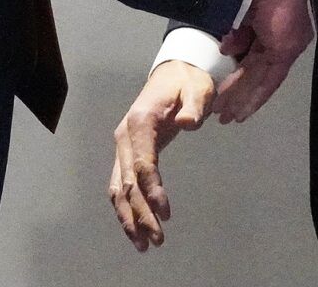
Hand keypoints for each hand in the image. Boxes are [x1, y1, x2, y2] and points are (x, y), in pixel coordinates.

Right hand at [109, 60, 212, 251]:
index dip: (152, 190)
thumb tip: (188, 123)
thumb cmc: (188, 81)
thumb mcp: (198, 88)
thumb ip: (194, 106)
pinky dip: (126, 208)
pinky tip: (136, 228)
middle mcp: (124, 136)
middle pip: (127, 183)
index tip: (166, 213)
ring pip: (119, 189)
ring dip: (129, 218)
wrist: (174, 71)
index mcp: (140, 122)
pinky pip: (121, 185)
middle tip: (158, 240)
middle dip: (140, 214)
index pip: (142, 164)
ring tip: (144, 245)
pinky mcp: (127, 152)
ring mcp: (122, 145)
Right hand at [214, 0, 312, 122]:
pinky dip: (254, 96)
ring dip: (242, 98)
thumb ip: (238, 34)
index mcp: (278, 24)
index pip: (259, 56)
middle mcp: (288, 36)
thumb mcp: (240, 13)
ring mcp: (289, 44)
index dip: (242, 76)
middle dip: (239, 92)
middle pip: (260, 71)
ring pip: (263, 79)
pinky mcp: (286, 49)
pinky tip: (238, 110)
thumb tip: (228, 50)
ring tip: (223, 114)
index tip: (226, 93)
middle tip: (221, 110)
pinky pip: (270, 80)